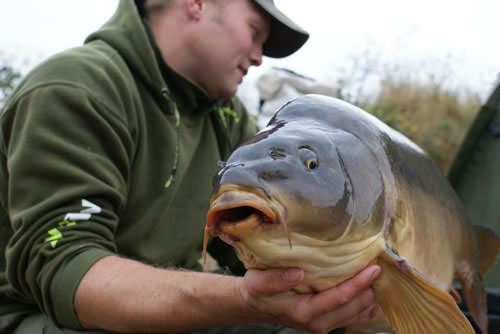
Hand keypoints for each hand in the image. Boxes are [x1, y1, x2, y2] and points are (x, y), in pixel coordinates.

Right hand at [239, 265, 380, 333]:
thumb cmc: (257, 291)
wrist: (255, 305)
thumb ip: (275, 279)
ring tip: (384, 280)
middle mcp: (317, 322)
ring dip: (370, 299)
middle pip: (352, 308)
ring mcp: (323, 324)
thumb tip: (300, 273)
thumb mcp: (258, 282)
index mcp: (303, 311)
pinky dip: (365, 308)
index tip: (373, 268)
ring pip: (355, 315)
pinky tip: (375, 297)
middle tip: (383, 268)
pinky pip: (351, 317)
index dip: (357, 284)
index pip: (338, 298)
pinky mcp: (325, 322)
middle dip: (369, 289)